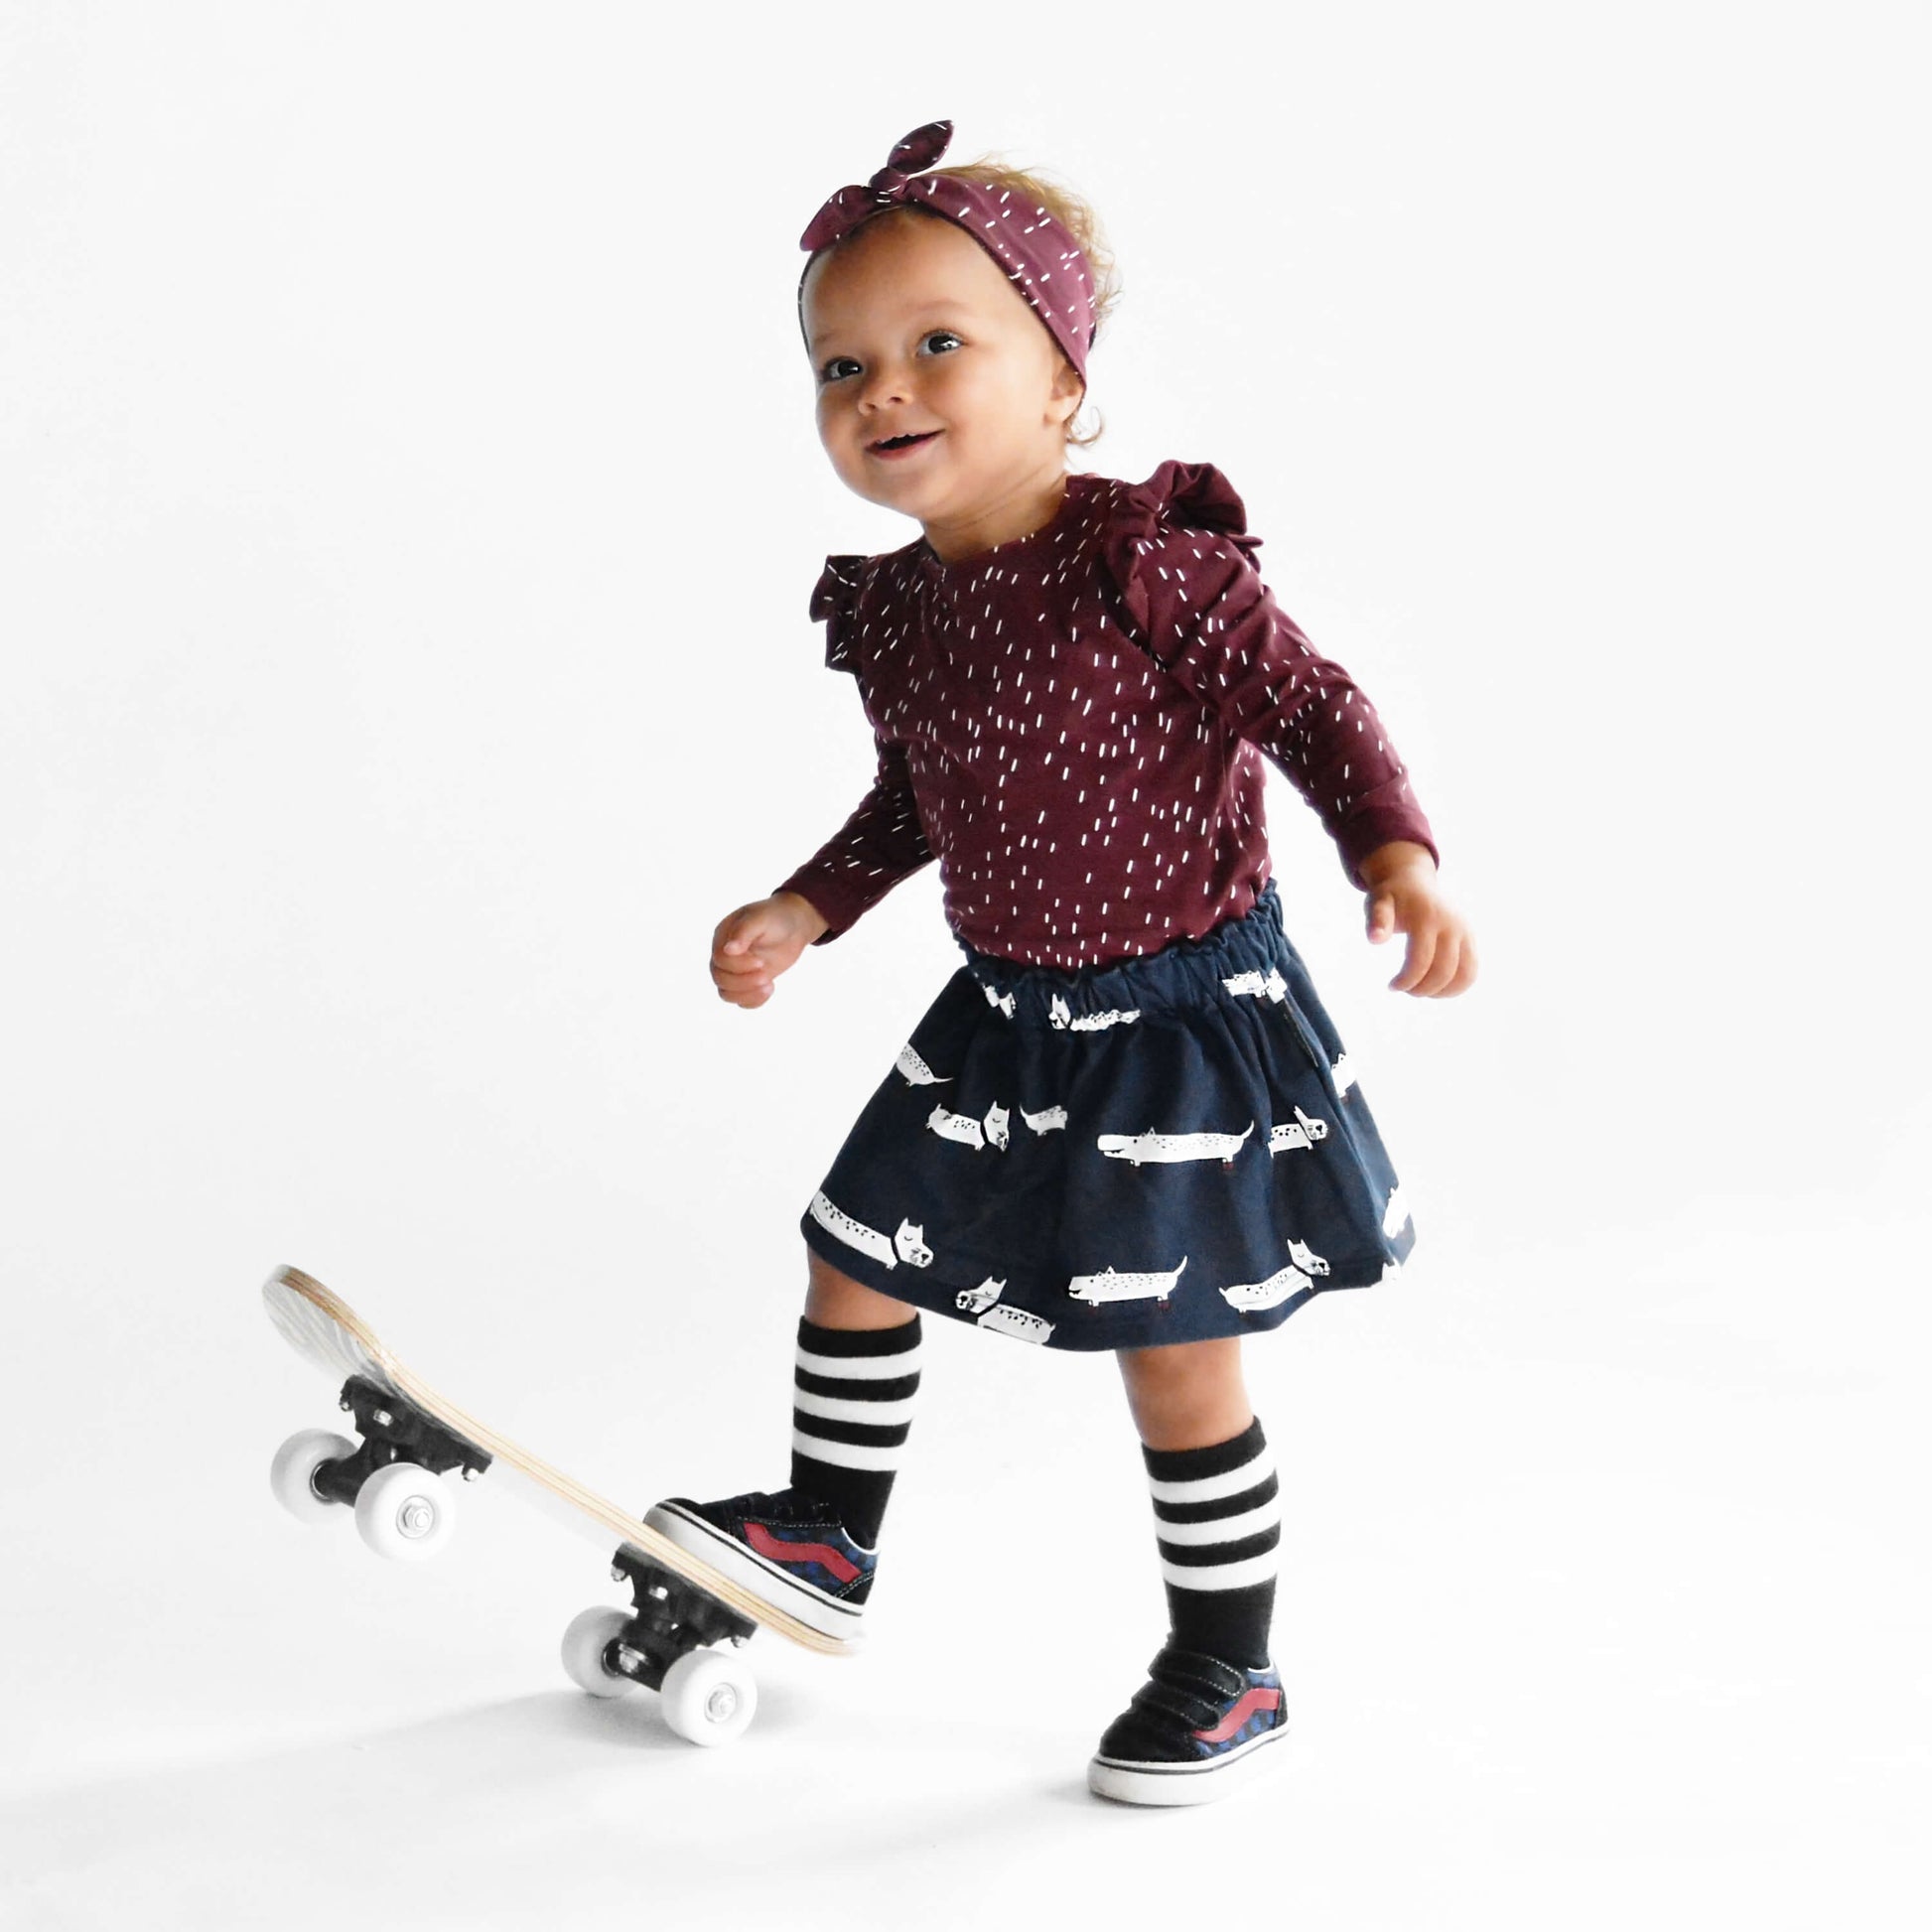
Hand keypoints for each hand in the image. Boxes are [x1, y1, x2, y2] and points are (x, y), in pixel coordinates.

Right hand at [711, 891, 829, 1008]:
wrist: (794, 925)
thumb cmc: (776, 917)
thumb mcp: (761, 918)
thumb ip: (744, 932)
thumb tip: (728, 950)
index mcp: (723, 936)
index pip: (719, 959)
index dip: (737, 965)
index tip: (760, 961)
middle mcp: (725, 954)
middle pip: (720, 978)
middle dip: (742, 981)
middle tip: (766, 975)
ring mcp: (735, 970)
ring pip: (726, 993)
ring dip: (746, 994)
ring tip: (769, 985)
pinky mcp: (748, 981)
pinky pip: (741, 1000)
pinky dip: (754, 1001)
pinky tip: (771, 988)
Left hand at [1358, 844, 1477, 996]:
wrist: (1413, 882)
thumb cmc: (1391, 897)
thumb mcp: (1377, 903)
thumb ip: (1377, 920)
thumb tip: (1374, 939)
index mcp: (1427, 917)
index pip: (1420, 961)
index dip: (1406, 980)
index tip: (1391, 986)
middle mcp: (1451, 924)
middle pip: (1443, 971)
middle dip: (1422, 988)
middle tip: (1405, 989)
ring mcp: (1465, 931)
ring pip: (1464, 974)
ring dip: (1442, 992)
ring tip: (1421, 991)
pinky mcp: (1470, 938)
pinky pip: (1472, 971)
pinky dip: (1457, 987)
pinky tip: (1436, 990)